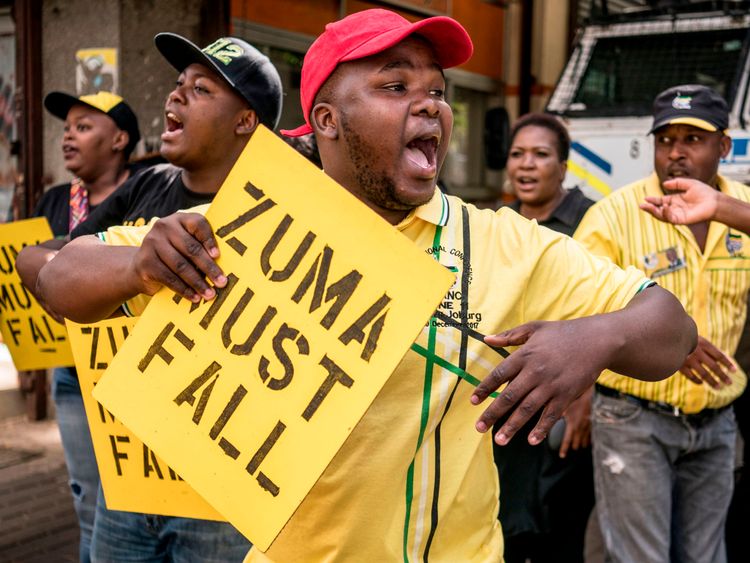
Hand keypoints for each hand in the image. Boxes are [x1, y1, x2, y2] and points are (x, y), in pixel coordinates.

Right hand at [131, 212, 226, 301]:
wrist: (141, 265)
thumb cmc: (174, 254)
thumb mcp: (186, 244)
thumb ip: (201, 246)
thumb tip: (224, 266)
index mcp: (179, 219)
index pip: (198, 224)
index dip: (209, 239)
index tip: (218, 255)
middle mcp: (164, 227)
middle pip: (191, 248)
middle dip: (208, 267)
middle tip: (222, 282)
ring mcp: (152, 243)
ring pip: (180, 265)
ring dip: (198, 282)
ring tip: (210, 294)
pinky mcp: (146, 262)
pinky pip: (169, 278)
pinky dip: (184, 290)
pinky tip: (195, 297)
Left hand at [472, 318, 607, 446]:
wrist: (596, 340)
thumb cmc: (562, 333)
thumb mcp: (534, 328)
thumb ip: (509, 336)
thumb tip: (486, 339)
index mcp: (525, 355)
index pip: (499, 374)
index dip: (485, 388)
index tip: (473, 402)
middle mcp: (535, 372)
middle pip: (509, 396)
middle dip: (492, 414)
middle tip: (479, 428)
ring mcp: (551, 385)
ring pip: (527, 409)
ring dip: (512, 426)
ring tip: (499, 440)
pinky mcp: (567, 395)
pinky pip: (551, 415)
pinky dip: (541, 429)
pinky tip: (531, 441)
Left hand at [559, 385, 591, 457]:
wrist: (592, 390)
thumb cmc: (576, 395)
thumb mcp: (563, 402)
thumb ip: (553, 410)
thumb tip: (541, 412)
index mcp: (572, 424)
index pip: (567, 439)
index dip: (564, 448)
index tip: (562, 456)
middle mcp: (581, 426)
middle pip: (576, 440)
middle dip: (573, 445)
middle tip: (570, 450)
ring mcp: (589, 424)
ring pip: (585, 436)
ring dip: (581, 442)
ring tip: (578, 446)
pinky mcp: (594, 419)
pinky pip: (592, 431)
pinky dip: (589, 435)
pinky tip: (588, 437)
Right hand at [639, 178, 718, 224]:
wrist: (714, 201)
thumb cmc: (704, 193)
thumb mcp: (688, 183)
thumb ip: (676, 183)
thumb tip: (664, 184)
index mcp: (674, 201)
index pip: (660, 202)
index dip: (652, 201)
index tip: (645, 198)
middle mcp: (674, 209)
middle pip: (658, 210)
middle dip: (649, 208)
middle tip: (642, 205)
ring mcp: (677, 215)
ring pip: (662, 216)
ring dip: (654, 212)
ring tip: (648, 207)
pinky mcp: (681, 220)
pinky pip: (670, 219)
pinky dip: (666, 214)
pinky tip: (665, 207)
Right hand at [679, 335, 734, 388]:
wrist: (665, 337)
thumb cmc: (684, 338)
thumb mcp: (697, 339)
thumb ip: (708, 349)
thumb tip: (721, 362)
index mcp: (703, 343)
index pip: (719, 355)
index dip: (727, 363)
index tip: (734, 371)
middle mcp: (697, 352)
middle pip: (714, 366)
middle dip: (722, 376)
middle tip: (729, 383)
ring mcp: (688, 359)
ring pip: (703, 374)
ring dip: (712, 381)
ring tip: (718, 387)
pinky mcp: (679, 365)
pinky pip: (691, 376)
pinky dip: (697, 380)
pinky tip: (701, 382)